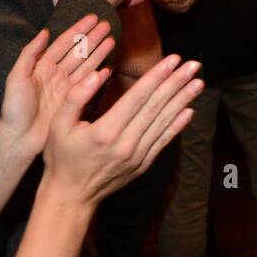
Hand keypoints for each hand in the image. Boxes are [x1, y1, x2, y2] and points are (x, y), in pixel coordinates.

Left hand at [0, 16, 116, 157]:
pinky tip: (109, 68)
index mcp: (42, 66)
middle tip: (107, 24)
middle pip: (78, 51)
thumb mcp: (16, 78)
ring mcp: (66, 87)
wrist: (20, 138)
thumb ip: (29, 54)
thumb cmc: (14, 109)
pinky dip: (99, 76)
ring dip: (99, 52)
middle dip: (93, 37)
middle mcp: (56, 74)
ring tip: (113, 40)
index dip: (78, 30)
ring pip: (86, 65)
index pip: (63, 43)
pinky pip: (89, 84)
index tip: (92, 18)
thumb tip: (45, 32)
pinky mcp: (74, 100)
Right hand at [41, 52, 202, 207]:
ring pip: (163, 122)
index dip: (156, 76)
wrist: (70, 196)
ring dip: (182, 101)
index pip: (137, 97)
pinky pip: (163, 141)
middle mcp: (125, 143)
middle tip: (193, 65)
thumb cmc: (61, 157)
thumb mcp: (58, 125)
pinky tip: (189, 111)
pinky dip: (177, 126)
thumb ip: (76, 97)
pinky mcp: (143, 164)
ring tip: (198, 83)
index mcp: (105, 131)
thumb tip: (99, 74)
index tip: (172, 60)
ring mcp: (137, 155)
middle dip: (176, 83)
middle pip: (156, 107)